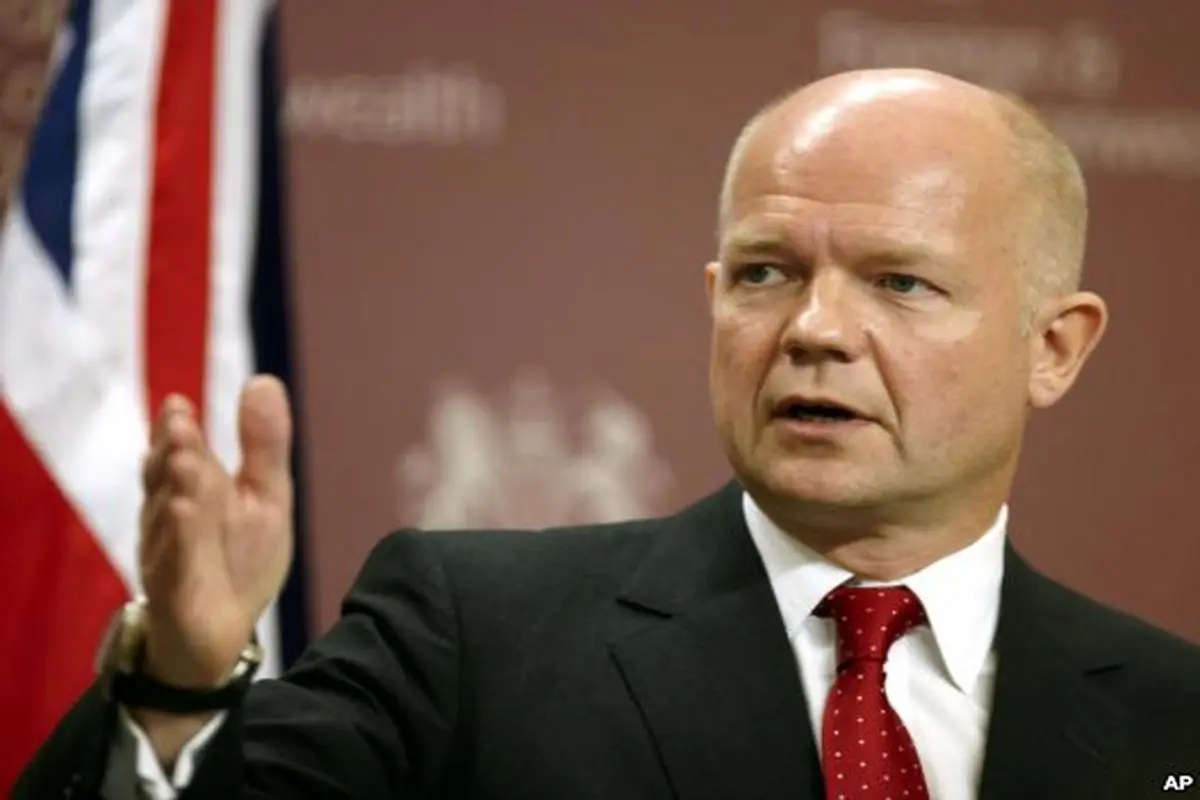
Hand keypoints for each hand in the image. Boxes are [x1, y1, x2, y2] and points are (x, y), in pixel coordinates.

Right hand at [138, 375, 293, 686]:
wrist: (221, 634)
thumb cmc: (237, 557)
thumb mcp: (263, 495)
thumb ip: (262, 444)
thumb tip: (264, 380)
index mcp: (190, 489)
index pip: (177, 452)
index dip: (175, 431)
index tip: (179, 407)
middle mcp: (171, 517)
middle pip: (170, 480)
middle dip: (175, 451)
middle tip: (180, 425)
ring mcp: (169, 556)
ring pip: (169, 519)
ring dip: (176, 489)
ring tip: (184, 461)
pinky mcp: (176, 594)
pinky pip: (174, 566)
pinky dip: (179, 541)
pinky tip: (183, 514)